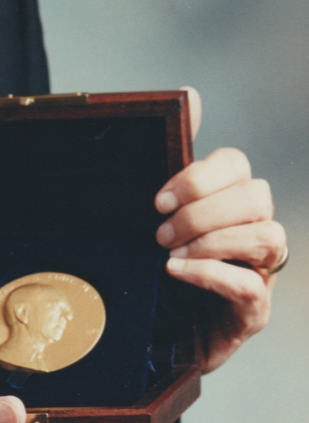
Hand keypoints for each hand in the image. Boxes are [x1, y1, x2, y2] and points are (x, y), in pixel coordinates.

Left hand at [154, 87, 284, 372]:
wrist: (154, 329)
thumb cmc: (161, 259)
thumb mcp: (161, 207)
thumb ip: (175, 156)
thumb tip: (190, 93)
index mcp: (230, 198)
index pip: (237, 164)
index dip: (200, 176)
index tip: (157, 198)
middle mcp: (253, 228)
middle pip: (256, 195)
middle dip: (204, 209)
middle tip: (161, 229)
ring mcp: (259, 270)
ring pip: (268, 234)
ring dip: (213, 240)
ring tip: (170, 252)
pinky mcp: (253, 311)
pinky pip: (251, 286)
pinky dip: (211, 273)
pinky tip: (177, 272)